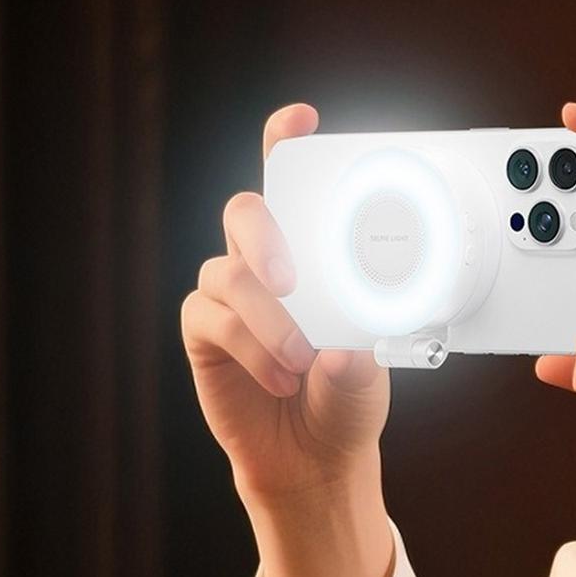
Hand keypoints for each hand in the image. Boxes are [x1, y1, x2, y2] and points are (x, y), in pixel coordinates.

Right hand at [181, 103, 389, 504]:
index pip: (291, 189)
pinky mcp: (205, 334)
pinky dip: (249, 346)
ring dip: (268, 316)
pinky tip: (280, 377)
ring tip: (303, 359)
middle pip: (244, 213)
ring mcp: (230, 298)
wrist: (316, 456)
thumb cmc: (345, 397)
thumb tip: (347, 334)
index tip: (301, 121)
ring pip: (228, 272)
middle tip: (293, 279)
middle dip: (265, 236)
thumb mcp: (371, 364)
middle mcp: (264, 266)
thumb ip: (363, 342)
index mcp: (310, 256)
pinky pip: (210, 318)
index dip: (285, 145)